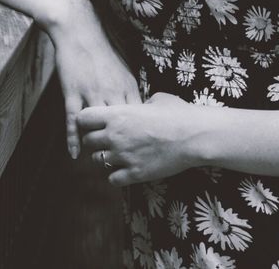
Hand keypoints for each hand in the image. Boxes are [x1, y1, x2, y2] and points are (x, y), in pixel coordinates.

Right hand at [45, 0, 140, 159]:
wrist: (79, 31)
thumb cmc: (103, 51)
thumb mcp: (124, 70)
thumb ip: (131, 91)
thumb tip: (141, 110)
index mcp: (127, 86)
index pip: (139, 117)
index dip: (143, 135)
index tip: (148, 150)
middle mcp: (112, 92)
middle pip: (121, 126)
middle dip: (125, 146)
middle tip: (127, 165)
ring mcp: (91, 93)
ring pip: (98, 126)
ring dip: (99, 146)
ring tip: (101, 164)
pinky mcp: (72, 93)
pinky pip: (73, 120)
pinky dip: (73, 139)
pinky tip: (74, 154)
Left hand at [77, 92, 205, 185]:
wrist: (195, 136)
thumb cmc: (179, 113)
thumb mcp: (156, 99)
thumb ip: (140, 104)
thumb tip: (139, 106)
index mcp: (118, 114)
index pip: (83, 118)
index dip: (87, 121)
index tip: (96, 123)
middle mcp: (115, 136)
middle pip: (87, 141)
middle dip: (95, 141)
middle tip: (108, 140)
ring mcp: (123, 156)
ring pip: (97, 161)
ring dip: (105, 158)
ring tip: (119, 155)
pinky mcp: (134, 174)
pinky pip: (112, 179)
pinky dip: (117, 176)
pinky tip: (128, 169)